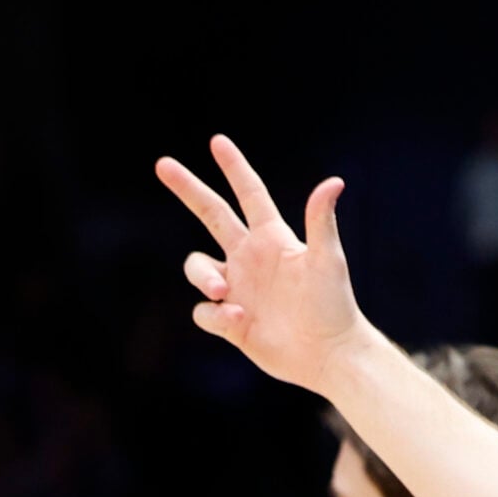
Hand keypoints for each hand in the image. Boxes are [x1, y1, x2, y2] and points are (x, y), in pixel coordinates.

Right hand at [157, 136, 371, 392]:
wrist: (330, 355)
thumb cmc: (335, 307)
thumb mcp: (328, 261)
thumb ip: (321, 222)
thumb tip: (333, 181)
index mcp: (272, 239)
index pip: (249, 195)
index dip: (234, 168)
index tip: (218, 141)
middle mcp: (250, 259)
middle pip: (211, 214)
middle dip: (188, 189)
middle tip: (163, 164)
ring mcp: (238, 289)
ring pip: (198, 268)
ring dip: (202, 276)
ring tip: (224, 292)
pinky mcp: (231, 321)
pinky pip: (204, 311)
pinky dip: (216, 315)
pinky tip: (241, 321)